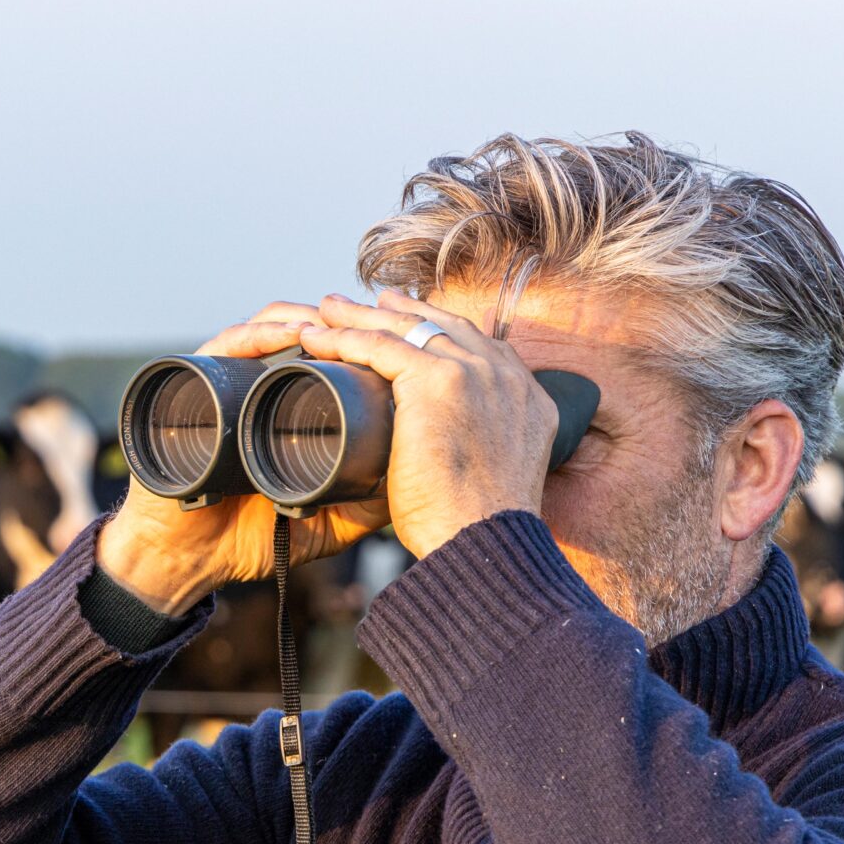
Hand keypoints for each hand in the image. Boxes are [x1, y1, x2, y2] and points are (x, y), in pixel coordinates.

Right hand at [94, 302, 391, 613]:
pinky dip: (260, 334)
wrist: (184, 560)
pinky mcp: (192, 387)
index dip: (363, 344)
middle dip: (344, 323)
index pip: (329, 357)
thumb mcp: (322, 525)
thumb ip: (363, 508)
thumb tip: (417, 483)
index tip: (403, 346)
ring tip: (344, 324)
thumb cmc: (244, 540)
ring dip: (309, 318)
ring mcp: (225, 385)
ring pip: (269, 327)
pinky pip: (226, 347)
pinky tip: (293, 331)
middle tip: (383, 324)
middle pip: (304, 332)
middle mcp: (255, 388)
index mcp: (285, 408)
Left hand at [294, 292, 556, 560]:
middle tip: (373, 301)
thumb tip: (442, 460)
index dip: (443, 331)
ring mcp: (474, 373)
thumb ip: (477, 451)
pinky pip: (380, 346)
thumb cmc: (479, 532)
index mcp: (526, 398)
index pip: (480, 347)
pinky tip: (316, 336)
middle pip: (444, 327)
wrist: (486, 542)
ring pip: (408, 329)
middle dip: (403, 311)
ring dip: (362, 316)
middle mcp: (506, 377)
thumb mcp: (494, 481)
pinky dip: (344, 339)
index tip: (414, 322)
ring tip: (328, 309)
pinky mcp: (437, 381)